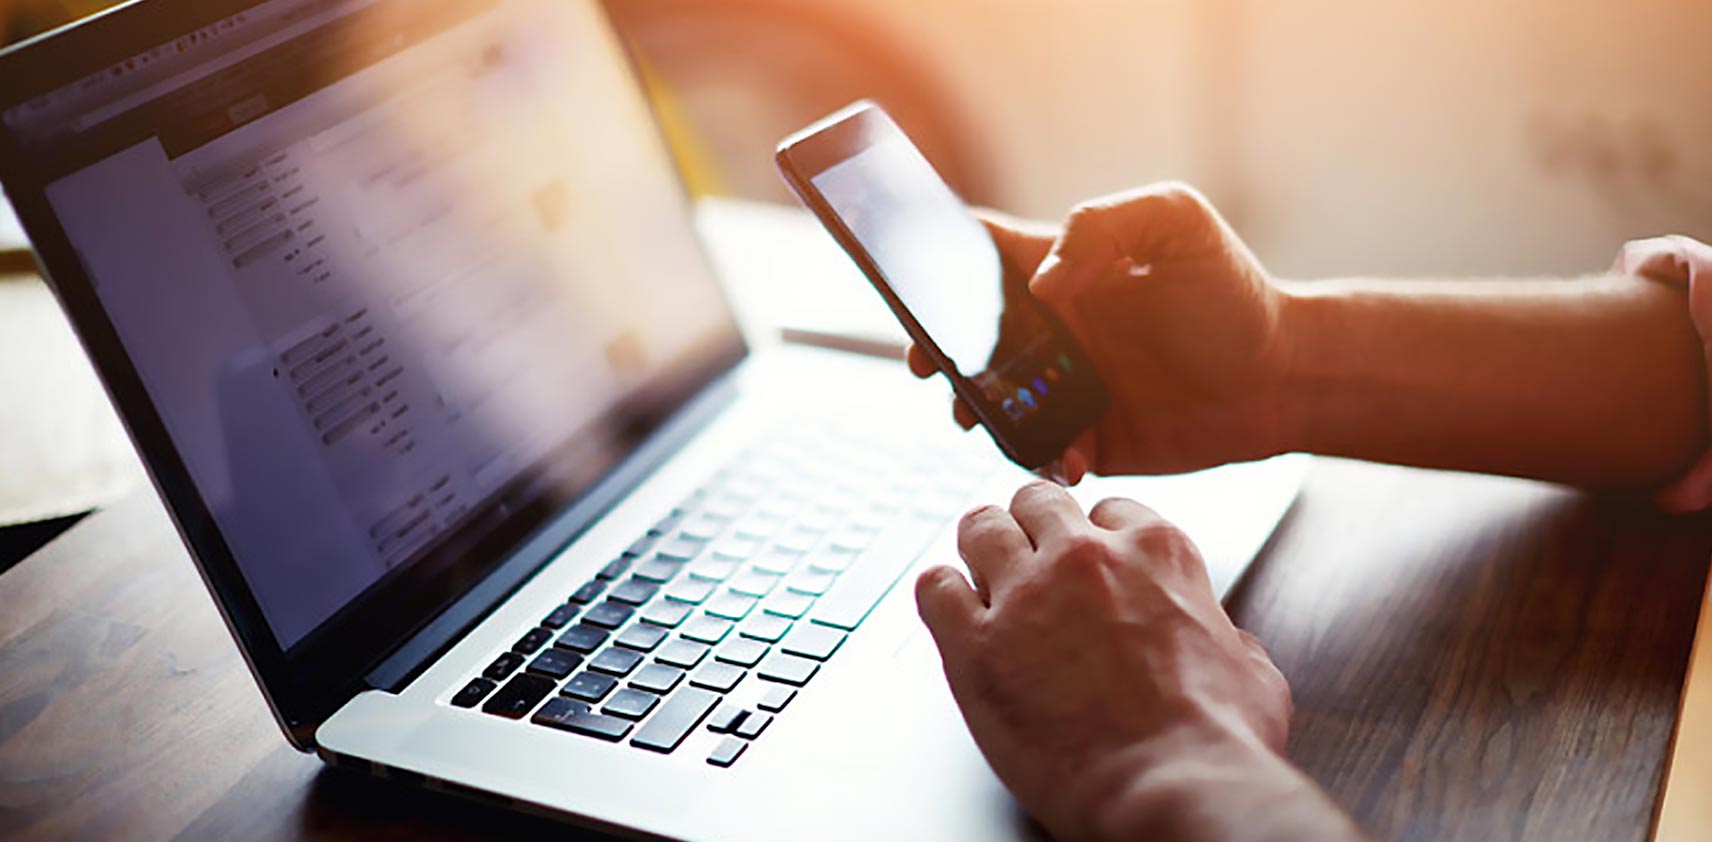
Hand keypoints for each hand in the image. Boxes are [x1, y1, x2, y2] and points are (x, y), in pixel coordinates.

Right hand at [909, 183, 1290, 475]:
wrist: (1286, 377)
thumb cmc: (1233, 293)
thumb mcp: (1175, 223)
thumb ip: (1101, 226)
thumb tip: (1038, 283)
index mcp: (1062, 270)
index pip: (980, 254)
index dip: (935, 261)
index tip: (910, 280)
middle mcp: (1054, 328)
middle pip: (966, 334)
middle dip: (932, 347)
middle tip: (925, 364)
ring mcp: (1065, 386)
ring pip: (989, 399)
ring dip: (970, 408)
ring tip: (976, 416)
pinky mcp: (1086, 439)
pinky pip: (1036, 451)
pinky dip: (1031, 456)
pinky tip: (1060, 453)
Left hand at [915, 483, 1305, 839]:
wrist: (1173, 789)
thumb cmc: (1216, 742)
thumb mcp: (1251, 669)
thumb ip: (1224, 635)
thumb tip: (1222, 639)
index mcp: (1156, 551)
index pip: (1108, 510)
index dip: (1095, 537)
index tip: (1088, 560)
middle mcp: (1084, 557)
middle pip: (1036, 500)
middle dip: (1032, 525)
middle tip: (1028, 556)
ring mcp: (1025, 594)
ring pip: (979, 527)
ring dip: (980, 547)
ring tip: (981, 571)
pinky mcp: (975, 644)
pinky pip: (935, 588)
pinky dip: (940, 594)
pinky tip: (951, 610)